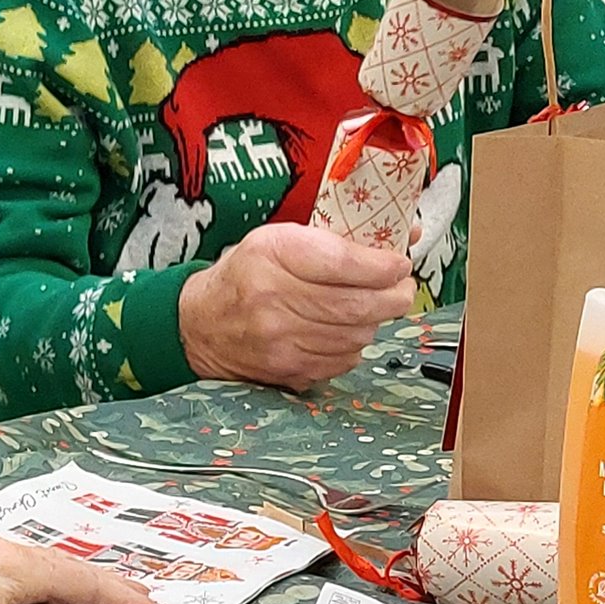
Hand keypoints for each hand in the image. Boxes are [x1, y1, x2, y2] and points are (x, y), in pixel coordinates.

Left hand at [0, 527, 148, 603]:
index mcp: (13, 566)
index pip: (83, 583)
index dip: (120, 599)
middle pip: (59, 569)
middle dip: (97, 589)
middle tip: (130, 603)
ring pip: (27, 566)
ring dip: (61, 586)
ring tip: (81, 601)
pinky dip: (26, 584)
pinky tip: (14, 596)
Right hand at [179, 218, 414, 390]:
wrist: (200, 324)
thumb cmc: (246, 275)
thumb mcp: (279, 239)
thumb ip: (337, 237)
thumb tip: (404, 235)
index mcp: (272, 253)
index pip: (343, 262)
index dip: (383, 266)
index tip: (399, 264)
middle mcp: (273, 297)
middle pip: (357, 305)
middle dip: (394, 297)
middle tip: (402, 289)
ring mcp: (280, 339)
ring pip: (356, 336)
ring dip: (374, 322)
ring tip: (371, 308)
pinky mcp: (288, 368)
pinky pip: (343, 360)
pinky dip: (353, 345)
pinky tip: (344, 332)